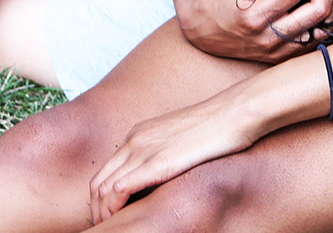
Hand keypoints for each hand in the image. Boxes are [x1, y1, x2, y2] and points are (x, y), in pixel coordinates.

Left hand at [88, 92, 259, 223]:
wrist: (235, 112)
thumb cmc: (218, 127)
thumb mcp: (181, 139)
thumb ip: (165, 153)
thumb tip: (164, 176)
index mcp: (139, 133)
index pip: (105, 171)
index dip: (102, 198)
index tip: (111, 216)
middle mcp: (135, 140)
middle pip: (97, 182)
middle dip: (98, 210)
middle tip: (107, 227)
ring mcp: (144, 150)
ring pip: (103, 189)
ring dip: (103, 214)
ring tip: (112, 229)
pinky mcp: (158, 163)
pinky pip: (119, 190)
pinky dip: (113, 209)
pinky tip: (121, 219)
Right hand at [176, 0, 332, 61]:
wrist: (201, 31)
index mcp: (255, 16)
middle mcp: (269, 37)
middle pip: (318, 12)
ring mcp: (277, 51)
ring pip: (322, 31)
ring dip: (329, 4)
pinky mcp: (281, 57)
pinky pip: (314, 43)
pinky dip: (321, 23)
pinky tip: (315, 6)